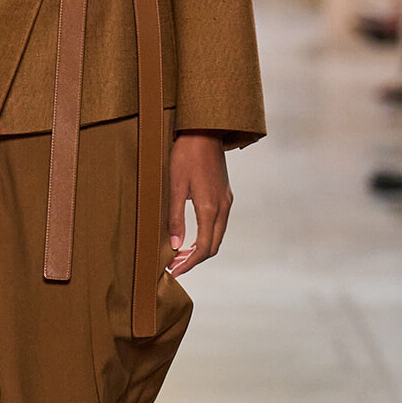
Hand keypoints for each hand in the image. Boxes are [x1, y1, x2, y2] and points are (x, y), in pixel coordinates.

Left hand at [167, 131, 232, 277]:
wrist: (204, 130)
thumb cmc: (186, 155)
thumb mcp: (175, 186)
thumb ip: (175, 217)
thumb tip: (176, 246)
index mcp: (210, 207)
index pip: (203, 247)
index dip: (189, 263)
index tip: (174, 271)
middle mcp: (223, 207)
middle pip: (214, 245)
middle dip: (195, 259)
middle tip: (175, 266)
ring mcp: (227, 200)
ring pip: (217, 234)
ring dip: (201, 247)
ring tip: (180, 254)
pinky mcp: (225, 194)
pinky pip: (219, 223)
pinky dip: (206, 235)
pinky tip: (192, 235)